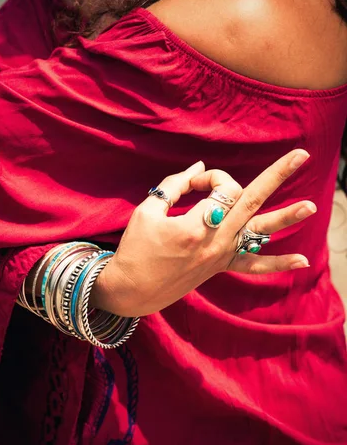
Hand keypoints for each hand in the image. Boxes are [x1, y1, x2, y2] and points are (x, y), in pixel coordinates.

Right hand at [91, 150, 314, 316]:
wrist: (131, 290)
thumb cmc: (135, 249)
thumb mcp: (146, 211)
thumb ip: (174, 185)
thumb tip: (199, 169)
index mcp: (195, 225)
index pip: (220, 188)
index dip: (209, 177)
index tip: (191, 183)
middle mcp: (215, 240)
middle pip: (250, 200)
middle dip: (276, 175)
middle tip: (301, 155)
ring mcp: (221, 256)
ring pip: (260, 233)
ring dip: (287, 218)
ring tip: (312, 206)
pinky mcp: (220, 267)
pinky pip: (252, 266)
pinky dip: (277, 264)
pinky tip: (301, 261)